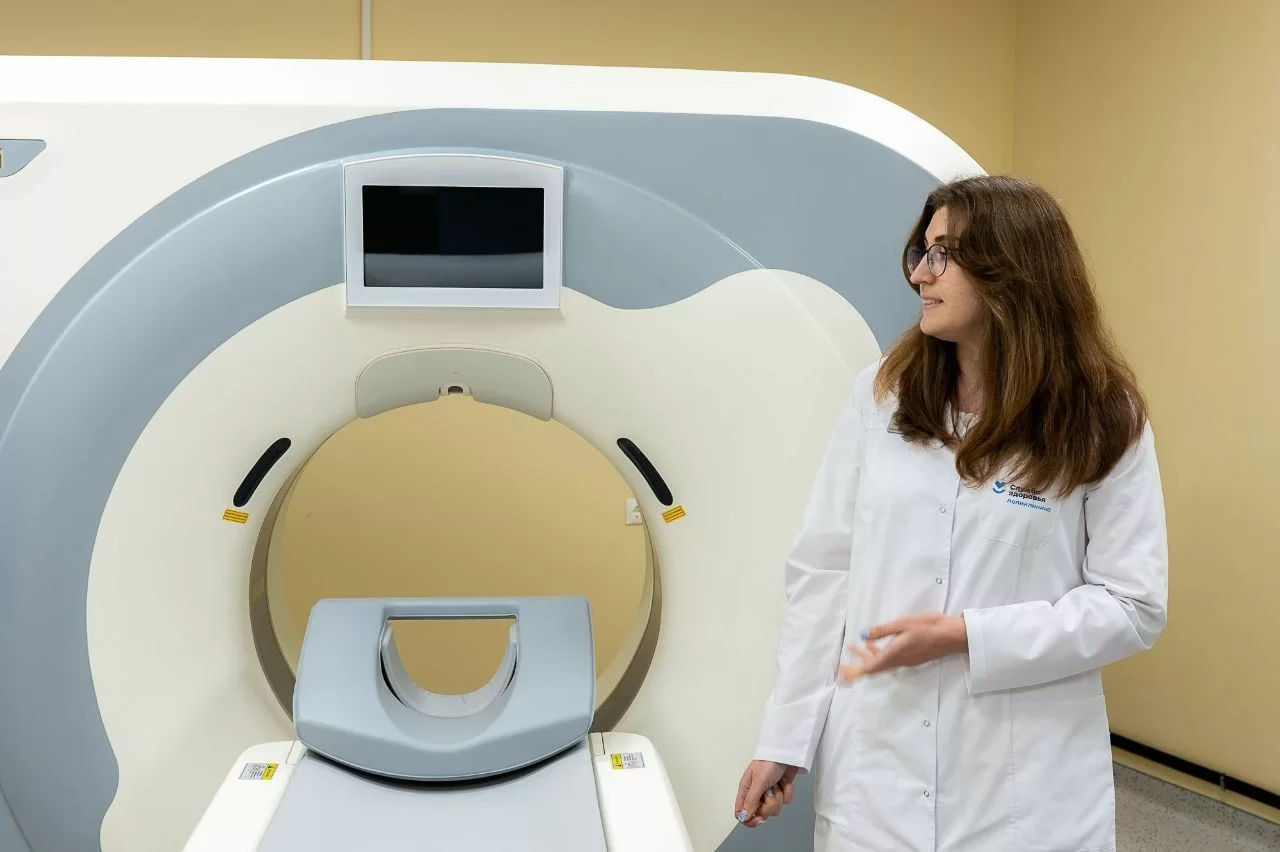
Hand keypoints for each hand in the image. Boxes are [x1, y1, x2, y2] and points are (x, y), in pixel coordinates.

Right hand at [734, 760, 797, 827]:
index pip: (741, 813)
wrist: (786, 753)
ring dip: (779, 796)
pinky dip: (787, 791)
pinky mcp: (780, 791)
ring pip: (774, 809)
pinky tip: (784, 782)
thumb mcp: (758, 782)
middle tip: (769, 791)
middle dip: (769, 804)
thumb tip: (744, 817)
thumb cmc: (768, 761)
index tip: (760, 818)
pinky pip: (785, 801)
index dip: (749, 819)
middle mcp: (756, 794)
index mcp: (746, 791)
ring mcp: (769, 793)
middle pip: (761, 813)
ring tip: (776, 783)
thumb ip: (751, 801)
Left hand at [839, 612, 967, 682]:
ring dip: (866, 658)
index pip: (869, 668)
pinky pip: (889, 660)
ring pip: (880, 663)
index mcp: (894, 655)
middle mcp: (898, 662)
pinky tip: (875, 644)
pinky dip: (878, 654)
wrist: (953, 635)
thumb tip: (863, 635)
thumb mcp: (903, 624)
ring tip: (853, 648)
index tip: (841, 673)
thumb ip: (882, 630)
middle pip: (872, 668)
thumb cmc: (929, 626)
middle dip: (855, 667)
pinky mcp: (911, 657)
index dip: (854, 671)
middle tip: (841, 666)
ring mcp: (906, 661)